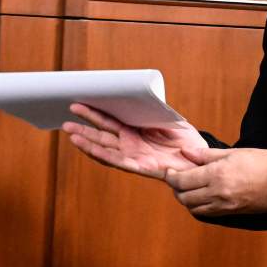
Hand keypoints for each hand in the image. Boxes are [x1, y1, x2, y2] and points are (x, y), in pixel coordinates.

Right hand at [62, 103, 207, 178]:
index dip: (94, 113)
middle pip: (102, 135)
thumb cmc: (188, 142)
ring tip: (70, 134)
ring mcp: (134, 156)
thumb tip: (140, 100)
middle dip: (83, 128)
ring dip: (87, 143)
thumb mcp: (170, 121)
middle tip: (64, 120)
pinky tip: (90, 149)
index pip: (110, 121)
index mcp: (135, 132)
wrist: (201, 161)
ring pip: (105, 149)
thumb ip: (154, 112)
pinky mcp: (141, 167)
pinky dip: (103, 155)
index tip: (78, 103)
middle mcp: (131, 145)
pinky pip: (119, 161)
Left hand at [165, 146, 266, 215]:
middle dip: (176, 188)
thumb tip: (186, 152)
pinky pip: (205, 213)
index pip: (182, 180)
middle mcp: (217, 192)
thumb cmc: (262, 163)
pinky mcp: (229, 213)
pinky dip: (197, 206)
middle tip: (176, 179)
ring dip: (186, 199)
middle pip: (184, 196)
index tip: (169, 171)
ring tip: (188, 188)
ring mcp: (223, 205)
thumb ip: (206, 155)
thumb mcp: (233, 153)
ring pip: (192, 207)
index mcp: (216, 174)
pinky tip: (200, 197)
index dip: (171, 176)